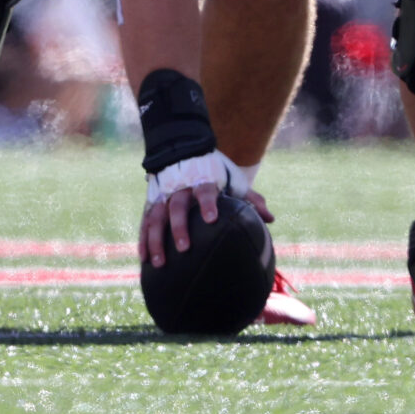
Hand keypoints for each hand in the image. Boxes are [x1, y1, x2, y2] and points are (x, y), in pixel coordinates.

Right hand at [138, 154, 271, 268]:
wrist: (183, 150)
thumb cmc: (214, 173)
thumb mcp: (233, 181)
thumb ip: (250, 199)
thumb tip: (270, 219)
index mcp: (202, 181)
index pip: (205, 191)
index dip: (208, 203)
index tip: (211, 219)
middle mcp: (180, 188)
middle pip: (176, 206)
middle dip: (178, 227)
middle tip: (184, 248)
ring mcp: (163, 195)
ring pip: (156, 217)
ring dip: (156, 239)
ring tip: (159, 263)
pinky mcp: (151, 203)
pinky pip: (145, 222)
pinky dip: (143, 240)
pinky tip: (144, 259)